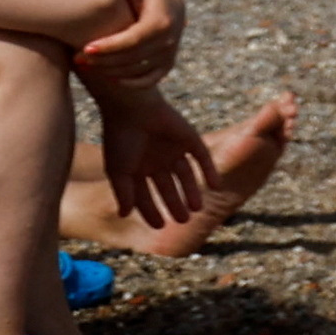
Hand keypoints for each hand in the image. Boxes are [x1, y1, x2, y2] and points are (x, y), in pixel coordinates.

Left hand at [36, 0, 184, 90]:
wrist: (169, 7)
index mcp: (162, 22)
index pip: (134, 40)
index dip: (111, 46)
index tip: (86, 48)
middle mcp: (169, 41)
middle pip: (133, 57)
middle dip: (104, 60)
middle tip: (78, 58)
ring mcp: (169, 55)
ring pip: (136, 70)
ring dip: (109, 70)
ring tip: (84, 64)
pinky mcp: (166, 65)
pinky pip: (147, 80)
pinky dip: (128, 82)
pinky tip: (106, 76)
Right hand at [92, 81, 209, 235]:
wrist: (134, 108)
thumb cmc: (121, 139)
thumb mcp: (119, 171)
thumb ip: (124, 193)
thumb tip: (124, 215)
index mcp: (135, 167)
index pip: (144, 194)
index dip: (151, 210)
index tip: (160, 225)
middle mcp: (154, 159)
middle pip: (167, 187)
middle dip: (174, 204)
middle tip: (183, 221)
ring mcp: (172, 149)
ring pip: (185, 176)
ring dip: (191, 192)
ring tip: (197, 209)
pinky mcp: (189, 139)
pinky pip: (203, 158)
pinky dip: (210, 172)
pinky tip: (216, 186)